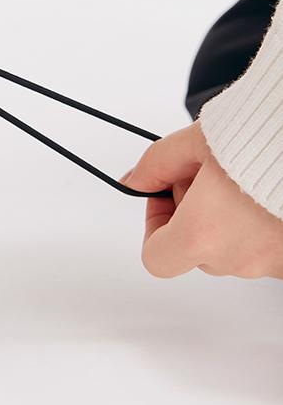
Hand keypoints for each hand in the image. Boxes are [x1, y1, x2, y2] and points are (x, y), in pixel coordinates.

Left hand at [123, 121, 282, 278]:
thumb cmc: (266, 140)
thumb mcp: (197, 141)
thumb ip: (157, 165)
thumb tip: (135, 181)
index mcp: (202, 233)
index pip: (156, 259)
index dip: (154, 228)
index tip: (166, 198)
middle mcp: (238, 258)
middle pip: (197, 250)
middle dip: (193, 215)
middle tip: (208, 174)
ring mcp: (273, 264)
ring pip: (235, 250)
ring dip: (230, 222)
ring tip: (244, 178)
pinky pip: (268, 251)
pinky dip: (262, 228)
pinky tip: (268, 193)